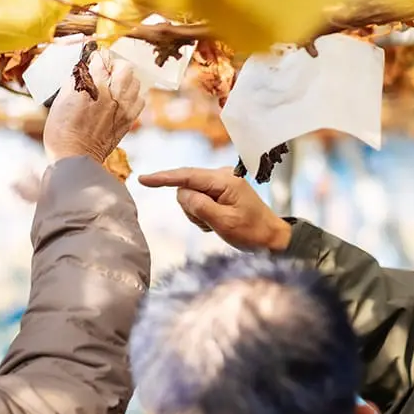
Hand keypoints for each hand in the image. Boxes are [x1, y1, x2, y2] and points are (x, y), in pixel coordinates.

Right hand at [44, 49, 143, 164]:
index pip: (102, 58)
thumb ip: (75, 81)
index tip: (93, 61)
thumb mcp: (60, 99)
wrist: (74, 157)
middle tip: (106, 72)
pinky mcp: (128, 119)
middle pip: (125, 66)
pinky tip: (121, 101)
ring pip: (135, 82)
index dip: (96, 58)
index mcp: (92, 84)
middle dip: (116, 65)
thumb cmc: (62, 130)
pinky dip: (133, 97)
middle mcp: (112, 92)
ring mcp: (123, 107)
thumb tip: (83, 69)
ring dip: (126, 80)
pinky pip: (140, 100)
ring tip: (115, 86)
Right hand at [137, 167, 291, 251]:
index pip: (187, 176)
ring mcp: (221, 182)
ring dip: (197, 213)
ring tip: (215, 224)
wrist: (270, 238)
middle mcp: (222, 176)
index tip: (143, 179)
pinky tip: (216, 222)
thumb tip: (180, 193)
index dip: (163, 178)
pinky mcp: (220, 190)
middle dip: (190, 208)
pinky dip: (202, 214)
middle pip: (186, 187)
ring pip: (190, 196)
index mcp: (225, 181)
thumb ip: (200, 206)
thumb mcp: (224, 223)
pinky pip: (198, 200)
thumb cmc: (251, 232)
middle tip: (208, 224)